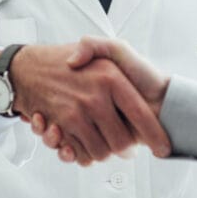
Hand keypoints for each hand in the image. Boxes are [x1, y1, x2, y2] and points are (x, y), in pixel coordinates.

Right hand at [4, 43, 168, 165]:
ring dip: (101, 153)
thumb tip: (91, 67)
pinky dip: (76, 153)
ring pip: (99, 152)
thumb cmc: (80, 63)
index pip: (141, 113)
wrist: (33, 69)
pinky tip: (75, 144)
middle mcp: (94, 97)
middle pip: (121, 143)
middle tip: (126, 147)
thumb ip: (108, 47)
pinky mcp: (59, 125)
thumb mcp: (106, 44)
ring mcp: (76, 112)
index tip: (163, 149)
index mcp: (111, 78)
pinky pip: (75, 152)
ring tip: (103, 144)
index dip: (154, 134)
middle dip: (125, 149)